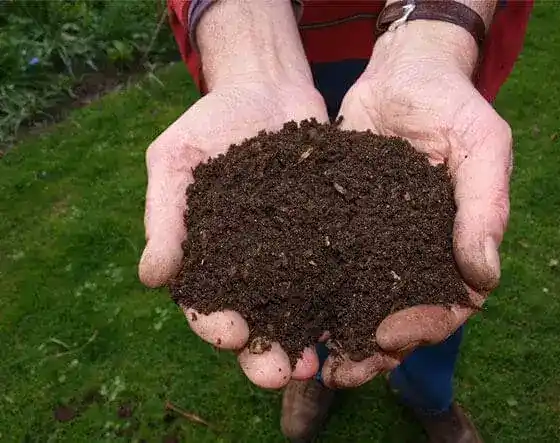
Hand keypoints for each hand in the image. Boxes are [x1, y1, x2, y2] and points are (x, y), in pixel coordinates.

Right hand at [139, 79, 327, 388]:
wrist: (265, 89)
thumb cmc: (210, 123)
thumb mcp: (175, 160)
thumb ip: (164, 217)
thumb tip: (152, 278)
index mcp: (209, 258)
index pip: (206, 305)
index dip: (215, 326)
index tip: (231, 334)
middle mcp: (252, 267)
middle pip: (257, 322)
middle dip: (266, 353)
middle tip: (281, 373)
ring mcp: (294, 255)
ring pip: (300, 310)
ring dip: (308, 340)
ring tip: (321, 362)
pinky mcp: (329, 237)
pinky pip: (339, 273)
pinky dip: (346, 299)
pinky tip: (359, 317)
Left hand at [320, 21, 512, 387]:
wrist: (401, 74)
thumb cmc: (451, 105)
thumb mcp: (481, 146)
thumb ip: (485, 208)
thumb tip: (484, 278)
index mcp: (452, 246)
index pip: (445, 306)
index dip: (421, 330)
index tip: (388, 339)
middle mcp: (410, 253)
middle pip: (394, 317)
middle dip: (369, 350)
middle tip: (338, 372)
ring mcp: (372, 241)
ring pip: (355, 300)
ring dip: (333, 333)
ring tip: (305, 357)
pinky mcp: (336, 224)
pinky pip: (322, 264)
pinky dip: (305, 290)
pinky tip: (281, 308)